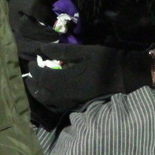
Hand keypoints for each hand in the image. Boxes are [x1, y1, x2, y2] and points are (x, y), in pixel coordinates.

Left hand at [24, 42, 152, 112]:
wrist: (125, 76)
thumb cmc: (106, 61)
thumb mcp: (86, 51)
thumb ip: (63, 51)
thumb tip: (42, 48)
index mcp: (68, 79)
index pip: (43, 77)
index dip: (34, 70)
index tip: (31, 61)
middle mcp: (67, 93)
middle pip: (42, 91)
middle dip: (33, 82)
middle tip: (30, 72)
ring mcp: (72, 101)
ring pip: (47, 101)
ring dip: (37, 92)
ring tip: (35, 83)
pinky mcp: (76, 104)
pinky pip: (56, 106)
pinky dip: (47, 101)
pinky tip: (47, 95)